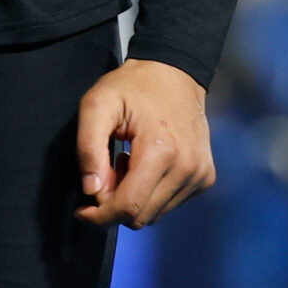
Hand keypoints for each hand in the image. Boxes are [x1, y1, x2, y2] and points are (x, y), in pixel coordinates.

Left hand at [74, 58, 211, 228]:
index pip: (128, 207)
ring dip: (134, 198)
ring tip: (129, 161)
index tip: (82, 209)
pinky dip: (151, 193)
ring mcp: (200, 174)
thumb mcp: (97, 104)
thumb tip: (91, 190)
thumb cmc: (134, 86)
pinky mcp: (205, 177)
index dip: (100, 216)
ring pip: (155, 214)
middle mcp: (187, 168)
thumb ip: (87, 147)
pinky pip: (170, 204)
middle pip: (140, 217)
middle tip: (106, 171)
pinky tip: (146, 164)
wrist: (175, 71)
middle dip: (115, 203)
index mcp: (161, 151)